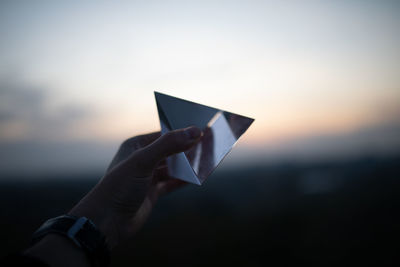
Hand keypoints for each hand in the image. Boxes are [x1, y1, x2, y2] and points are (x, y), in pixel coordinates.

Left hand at [69, 126, 201, 248]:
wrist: (107, 222)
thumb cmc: (119, 187)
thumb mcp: (144, 161)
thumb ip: (168, 145)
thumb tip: (194, 131)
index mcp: (136, 145)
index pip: (163, 134)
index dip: (181, 132)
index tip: (201, 129)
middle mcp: (142, 159)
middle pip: (170, 150)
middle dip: (187, 148)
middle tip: (208, 144)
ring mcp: (148, 176)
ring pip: (173, 167)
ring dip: (187, 165)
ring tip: (206, 160)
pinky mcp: (153, 192)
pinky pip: (172, 183)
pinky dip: (184, 180)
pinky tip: (197, 177)